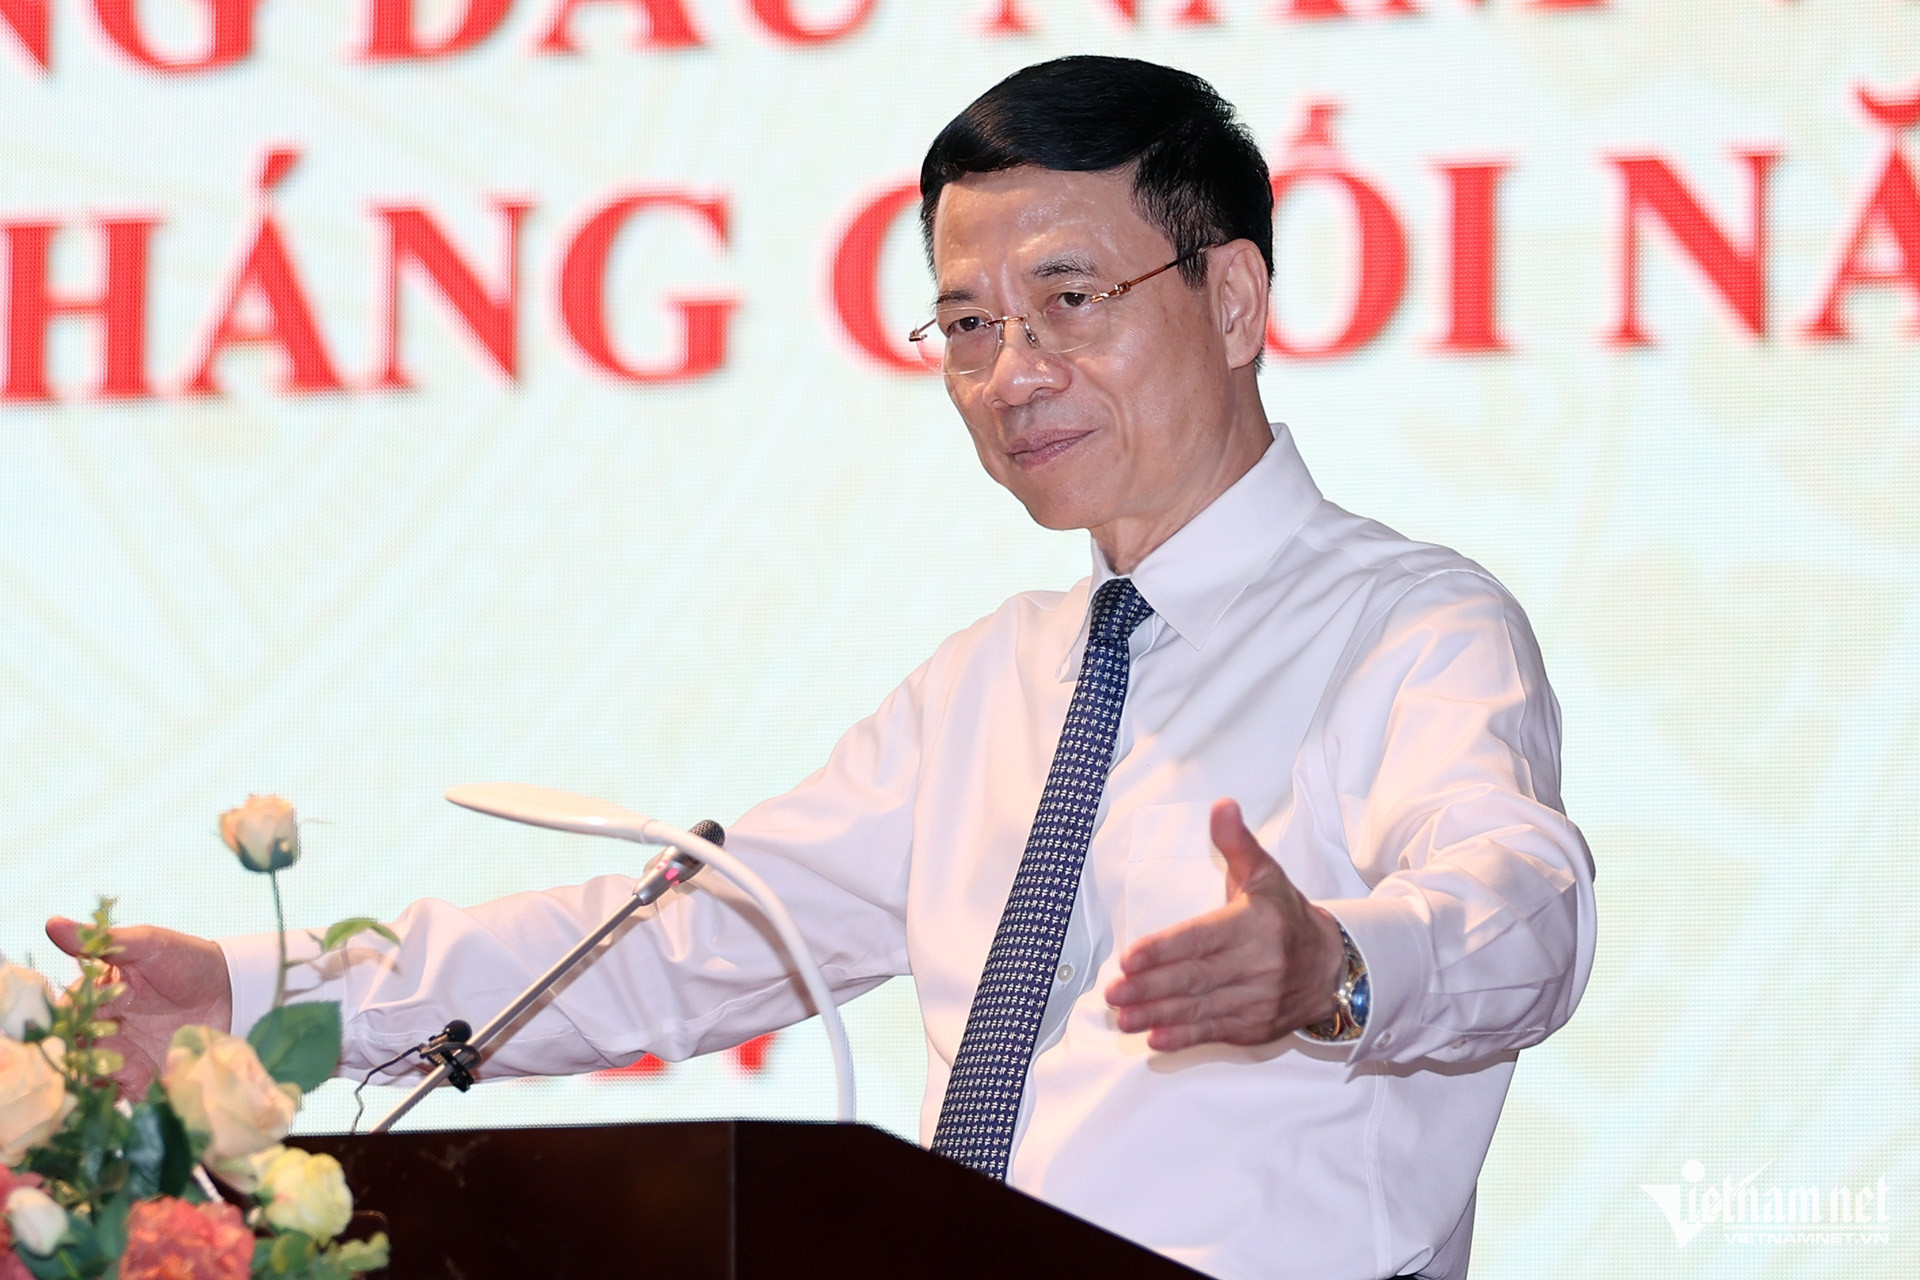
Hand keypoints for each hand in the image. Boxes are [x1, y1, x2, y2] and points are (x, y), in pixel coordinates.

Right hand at [44, 917, 232, 1096]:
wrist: (234, 989)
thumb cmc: (188, 960)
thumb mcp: (148, 944)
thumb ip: (101, 940)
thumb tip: (52, 923)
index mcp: (98, 999)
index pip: (68, 1013)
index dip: (63, 1021)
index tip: (70, 1025)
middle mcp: (104, 1031)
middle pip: (76, 1049)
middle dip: (77, 1054)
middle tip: (89, 1055)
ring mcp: (124, 1056)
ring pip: (94, 1074)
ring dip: (97, 1076)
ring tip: (115, 1071)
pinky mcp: (146, 1076)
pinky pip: (123, 1092)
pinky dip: (122, 1093)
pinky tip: (133, 1086)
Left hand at [1104, 799, 1345, 1051]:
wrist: (1332, 965)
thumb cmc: (1285, 915)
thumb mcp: (1265, 873)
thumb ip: (1237, 843)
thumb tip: (1222, 806)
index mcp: (1255, 923)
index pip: (1201, 938)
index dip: (1163, 949)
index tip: (1128, 957)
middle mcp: (1259, 964)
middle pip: (1195, 977)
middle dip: (1150, 987)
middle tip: (1112, 992)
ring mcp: (1258, 999)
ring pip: (1201, 1008)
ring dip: (1157, 1015)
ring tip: (1121, 1018)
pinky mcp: (1256, 1026)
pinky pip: (1216, 1032)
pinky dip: (1184, 1038)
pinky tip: (1154, 1040)